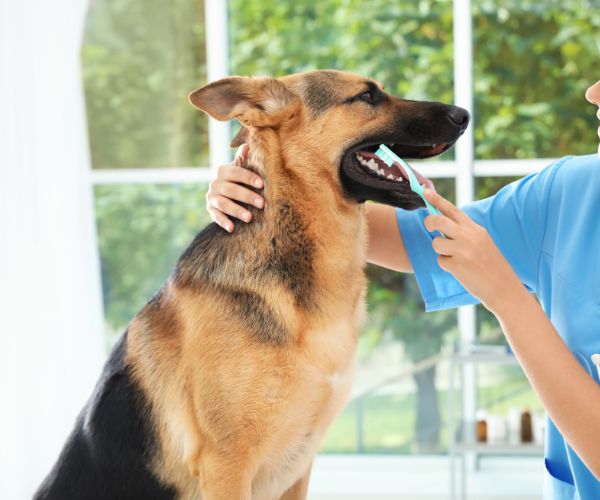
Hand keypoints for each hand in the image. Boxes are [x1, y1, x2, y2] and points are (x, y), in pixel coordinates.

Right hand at [206, 144, 264, 232]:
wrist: (221, 191)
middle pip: (231, 190)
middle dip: (247, 196)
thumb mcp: (239, 167)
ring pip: (224, 203)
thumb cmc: (237, 178)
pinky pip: (215, 216)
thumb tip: (248, 144)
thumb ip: (243, 158)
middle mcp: (215, 183)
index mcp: (223, 170)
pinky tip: (232, 228)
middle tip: (262, 204)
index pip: (236, 172)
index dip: (249, 178)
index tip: (262, 184)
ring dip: (237, 211)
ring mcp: (211, 197)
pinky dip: (223, 222)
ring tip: (250, 218)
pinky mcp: (210, 209)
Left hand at [422, 189, 524, 312]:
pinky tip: (461, 270)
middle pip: (438, 221)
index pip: (452, 210)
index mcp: (475, 229)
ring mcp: (463, 250)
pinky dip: (447, 266)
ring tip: (455, 258)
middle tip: (428, 226)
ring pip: (436, 243)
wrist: (504, 288)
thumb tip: (441, 224)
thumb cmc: (491, 265)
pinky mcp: (457, 265)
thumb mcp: (482, 242)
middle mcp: (469, 236)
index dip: (436, 200)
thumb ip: (464, 232)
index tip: (424, 191)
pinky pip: (441, 260)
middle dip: (429, 222)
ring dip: (440, 251)